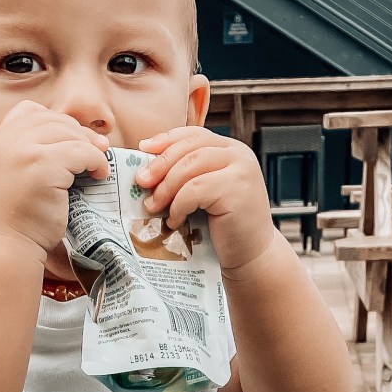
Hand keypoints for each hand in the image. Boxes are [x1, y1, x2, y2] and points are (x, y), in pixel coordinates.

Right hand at [0, 101, 110, 262]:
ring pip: (70, 134)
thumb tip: (78, 133)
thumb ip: (32, 150)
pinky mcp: (43, 165)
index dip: (58, 123)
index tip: (74, 141)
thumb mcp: (16, 172)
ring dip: (91, 148)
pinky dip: (96, 161)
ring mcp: (24, 150)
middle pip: (55, 120)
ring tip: (97, 167)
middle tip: (98, 151)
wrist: (8, 245)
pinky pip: (82, 151)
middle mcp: (8, 138)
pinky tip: (99, 175)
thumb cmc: (18, 215)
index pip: (32, 111)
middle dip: (79, 134)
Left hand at [137, 128, 275, 274]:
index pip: (195, 134)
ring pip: (190, 166)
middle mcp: (239, 154)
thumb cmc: (225, 227)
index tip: (143, 148)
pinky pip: (195, 190)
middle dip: (160, 164)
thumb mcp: (207, 193)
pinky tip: (175, 220)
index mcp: (231, 150)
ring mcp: (240, 170)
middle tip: (140, 182)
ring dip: (166, 187)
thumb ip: (189, 175)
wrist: (251, 256)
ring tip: (153, 206)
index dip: (166, 139)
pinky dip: (178, 205)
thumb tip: (148, 169)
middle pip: (189, 148)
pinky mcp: (236, 190)